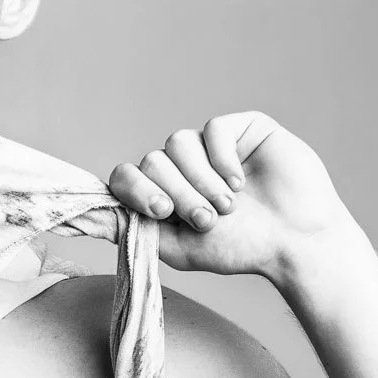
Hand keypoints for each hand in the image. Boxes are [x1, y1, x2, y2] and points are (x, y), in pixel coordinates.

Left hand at [107, 114, 355, 280]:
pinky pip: (211, 129)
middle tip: (207, 220)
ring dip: (200, 181)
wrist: (294, 241)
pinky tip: (240, 181)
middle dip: (177, 194)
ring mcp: (210, 146)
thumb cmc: (240, 249)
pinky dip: (221, 159)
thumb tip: (82, 217)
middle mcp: (183, 167)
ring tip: (228, 205)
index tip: (160, 211)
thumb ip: (130, 229)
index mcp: (163, 192)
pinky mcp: (240, 128)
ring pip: (177, 143)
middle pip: (151, 161)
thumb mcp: (176, 247)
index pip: (126, 176)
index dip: (135, 189)